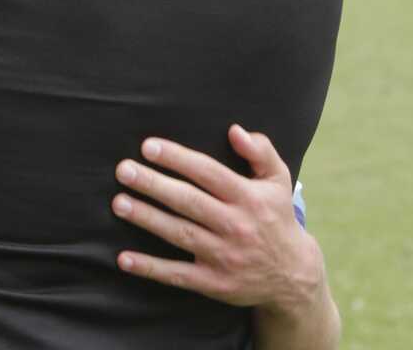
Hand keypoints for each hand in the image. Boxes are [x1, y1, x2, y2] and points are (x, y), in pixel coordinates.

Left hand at [112, 126, 331, 326]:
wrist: (293, 276)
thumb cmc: (276, 217)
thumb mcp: (278, 181)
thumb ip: (261, 151)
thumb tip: (235, 130)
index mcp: (248, 197)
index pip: (208, 173)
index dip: (177, 159)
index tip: (148, 146)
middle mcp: (235, 225)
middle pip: (189, 201)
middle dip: (154, 184)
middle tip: (123, 170)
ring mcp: (224, 257)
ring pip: (180, 234)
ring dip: (147, 218)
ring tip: (119, 203)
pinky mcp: (214, 284)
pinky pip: (178, 275)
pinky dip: (150, 268)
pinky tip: (124, 258)